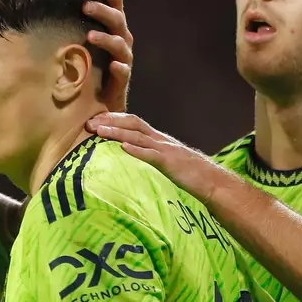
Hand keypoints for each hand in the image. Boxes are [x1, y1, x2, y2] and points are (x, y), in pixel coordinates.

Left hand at [83, 0, 133, 112]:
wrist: (103, 103)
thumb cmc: (90, 68)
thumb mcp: (82, 44)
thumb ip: (76, 26)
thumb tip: (53, 1)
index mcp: (114, 29)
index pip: (116, 6)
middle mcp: (121, 41)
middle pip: (118, 21)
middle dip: (103, 11)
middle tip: (85, 6)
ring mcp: (123, 60)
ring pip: (120, 44)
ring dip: (106, 39)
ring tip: (90, 36)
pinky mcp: (122, 81)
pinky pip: (124, 72)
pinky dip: (120, 68)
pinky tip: (113, 65)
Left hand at [85, 112, 221, 202]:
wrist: (212, 181)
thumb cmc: (188, 174)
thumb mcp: (165, 160)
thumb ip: (150, 154)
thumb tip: (130, 155)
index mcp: (158, 139)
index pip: (133, 122)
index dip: (114, 119)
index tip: (95, 120)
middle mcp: (160, 139)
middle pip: (133, 123)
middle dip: (111, 121)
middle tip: (90, 123)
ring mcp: (165, 150)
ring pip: (138, 136)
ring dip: (117, 132)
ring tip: (99, 131)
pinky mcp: (170, 163)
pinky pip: (151, 155)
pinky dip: (137, 150)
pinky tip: (123, 147)